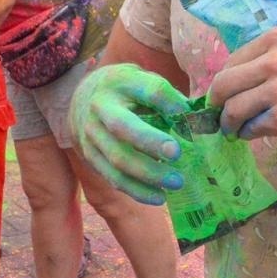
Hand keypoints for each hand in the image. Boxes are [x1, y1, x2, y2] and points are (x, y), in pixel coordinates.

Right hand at [70, 64, 189, 204]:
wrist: (81, 99)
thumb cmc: (125, 91)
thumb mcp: (142, 81)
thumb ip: (166, 98)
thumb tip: (195, 123)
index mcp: (120, 81)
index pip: (149, 90)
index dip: (171, 103)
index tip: (188, 116)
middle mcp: (101, 106)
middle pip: (123, 127)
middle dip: (152, 142)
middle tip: (178, 154)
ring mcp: (91, 133)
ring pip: (118, 159)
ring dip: (149, 175)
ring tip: (176, 183)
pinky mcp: (89, 156)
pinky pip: (113, 178)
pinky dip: (137, 190)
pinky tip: (158, 196)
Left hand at [207, 28, 276, 145]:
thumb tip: (249, 69)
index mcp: (276, 39)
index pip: (232, 61)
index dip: (223, 81)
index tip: (222, 94)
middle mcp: (273, 61)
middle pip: (223, 84)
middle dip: (216, 102)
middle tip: (217, 114)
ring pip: (233, 110)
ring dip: (229, 123)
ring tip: (233, 129)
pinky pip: (253, 129)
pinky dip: (248, 134)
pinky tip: (253, 135)